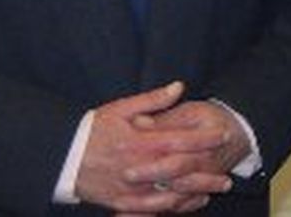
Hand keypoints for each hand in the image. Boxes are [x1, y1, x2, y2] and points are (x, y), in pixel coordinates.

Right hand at [75, 82, 232, 212]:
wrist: (61, 157)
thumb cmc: (92, 130)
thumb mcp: (121, 109)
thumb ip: (153, 100)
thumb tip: (179, 86)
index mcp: (139, 141)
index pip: (180, 140)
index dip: (204, 139)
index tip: (223, 135)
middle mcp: (138, 167)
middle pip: (181, 173)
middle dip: (207, 174)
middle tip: (228, 175)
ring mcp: (130, 188)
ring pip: (170, 195)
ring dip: (195, 193)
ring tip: (214, 190)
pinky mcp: (122, 203)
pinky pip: (152, 210)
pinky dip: (172, 208)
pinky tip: (186, 204)